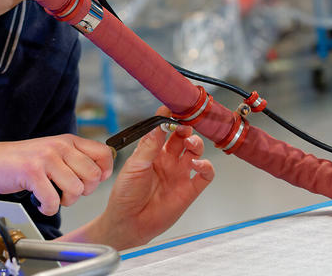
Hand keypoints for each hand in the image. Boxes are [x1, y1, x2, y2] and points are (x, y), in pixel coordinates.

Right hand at [0, 134, 113, 215]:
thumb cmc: (21, 160)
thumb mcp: (53, 151)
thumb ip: (75, 158)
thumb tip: (102, 172)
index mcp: (68, 140)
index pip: (104, 153)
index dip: (103, 172)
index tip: (92, 182)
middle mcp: (60, 146)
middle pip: (93, 176)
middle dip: (83, 192)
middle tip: (68, 192)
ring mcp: (46, 158)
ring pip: (76, 190)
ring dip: (65, 202)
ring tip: (53, 197)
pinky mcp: (32, 173)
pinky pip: (54, 201)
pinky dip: (48, 208)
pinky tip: (41, 203)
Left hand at [99, 107, 213, 248]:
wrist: (128, 222)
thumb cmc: (125, 194)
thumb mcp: (135, 165)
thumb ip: (150, 145)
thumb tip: (159, 124)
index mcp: (152, 151)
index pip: (164, 129)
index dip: (169, 119)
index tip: (172, 109)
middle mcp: (168, 160)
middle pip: (183, 137)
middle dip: (185, 128)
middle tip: (184, 126)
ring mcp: (179, 174)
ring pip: (196, 151)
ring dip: (196, 143)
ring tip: (190, 144)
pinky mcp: (189, 190)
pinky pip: (205, 175)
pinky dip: (206, 166)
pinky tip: (197, 164)